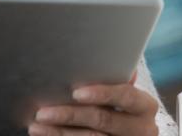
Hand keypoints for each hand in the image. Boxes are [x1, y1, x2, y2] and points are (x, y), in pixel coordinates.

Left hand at [29, 73, 158, 135]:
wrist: (126, 134)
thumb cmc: (122, 105)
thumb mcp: (125, 94)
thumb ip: (116, 78)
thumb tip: (105, 55)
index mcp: (145, 106)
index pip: (125, 95)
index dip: (102, 93)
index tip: (76, 92)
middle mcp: (142, 129)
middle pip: (103, 120)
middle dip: (70, 115)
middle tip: (43, 112)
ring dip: (60, 133)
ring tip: (36, 126)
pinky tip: (46, 135)